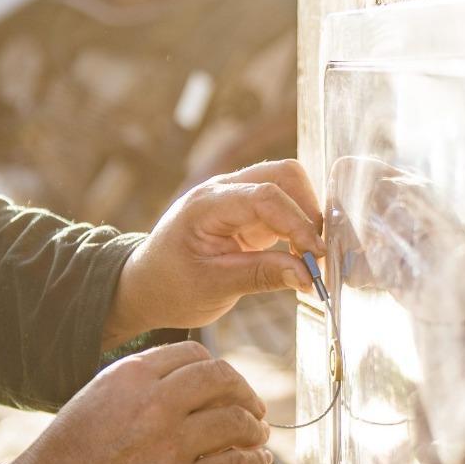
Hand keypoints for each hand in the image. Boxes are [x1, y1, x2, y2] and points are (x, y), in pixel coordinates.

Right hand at [7, 341, 272, 463]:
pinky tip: (257, 462)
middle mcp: (154, 403)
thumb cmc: (67, 459)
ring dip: (255, 429)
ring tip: (258, 437)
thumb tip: (186, 387)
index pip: (194, 355)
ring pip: (236, 422)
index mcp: (130, 376)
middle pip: (222, 380)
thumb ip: (139, 389)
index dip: (218, 371)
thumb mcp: (96, 401)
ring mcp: (170, 446)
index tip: (226, 387)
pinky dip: (254, 461)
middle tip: (254, 409)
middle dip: (244, 393)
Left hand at [102, 160, 324, 347]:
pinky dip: (299, 226)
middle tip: (316, 255)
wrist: (148, 287)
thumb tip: (306, 274)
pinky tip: (301, 256)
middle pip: (282, 175)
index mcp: (206, 205)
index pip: (264, 197)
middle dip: (307, 211)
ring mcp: (236, 197)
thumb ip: (260, 276)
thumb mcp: (212, 289)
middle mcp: (223, 190)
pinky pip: (284, 205)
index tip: (316, 256)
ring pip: (288, 184)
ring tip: (309, 258)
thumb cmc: (170, 288)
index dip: (297, 223)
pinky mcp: (248, 212)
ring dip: (306, 216)